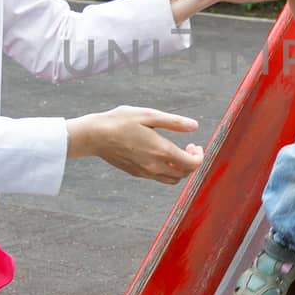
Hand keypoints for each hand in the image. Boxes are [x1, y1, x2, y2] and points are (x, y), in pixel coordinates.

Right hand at [66, 106, 203, 183]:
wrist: (95, 136)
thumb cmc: (121, 121)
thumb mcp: (149, 115)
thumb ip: (174, 122)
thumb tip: (194, 126)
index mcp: (162, 151)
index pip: (192, 164)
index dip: (199, 156)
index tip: (195, 145)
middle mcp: (155, 166)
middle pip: (184, 174)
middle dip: (192, 161)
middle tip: (188, 146)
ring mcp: (145, 172)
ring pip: (172, 179)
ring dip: (180, 169)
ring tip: (176, 152)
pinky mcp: (136, 173)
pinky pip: (158, 178)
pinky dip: (167, 170)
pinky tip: (160, 155)